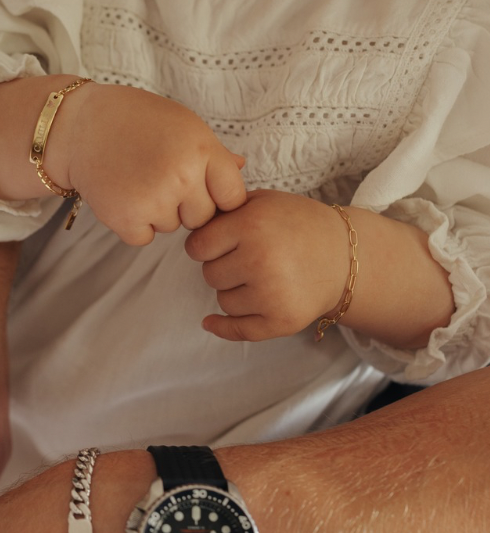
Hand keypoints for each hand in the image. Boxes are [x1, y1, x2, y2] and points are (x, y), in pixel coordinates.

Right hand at [60, 85, 245, 245]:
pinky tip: (124, 195)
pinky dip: (135, 224)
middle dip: (188, 205)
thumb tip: (242, 168)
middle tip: (161, 179)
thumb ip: (213, 153)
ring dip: (160, 213)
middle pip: (203, 217)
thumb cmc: (136, 120)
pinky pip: (145, 237)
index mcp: (201, 151)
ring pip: (173, 227)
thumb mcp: (183, 125)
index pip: (233, 197)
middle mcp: (181, 177)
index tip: (204, 189)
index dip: (220, 197)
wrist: (80, 126)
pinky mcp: (126, 220)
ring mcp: (153, 201)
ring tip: (139, 180)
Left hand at [185, 189, 350, 340]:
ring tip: (259, 277)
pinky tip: (210, 322)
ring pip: (222, 301)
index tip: (217, 244)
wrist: (344, 256)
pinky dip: (222, 326)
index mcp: (253, 225)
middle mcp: (261, 260)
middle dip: (221, 267)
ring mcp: (271, 294)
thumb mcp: (263, 202)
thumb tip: (189, 223)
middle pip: (209, 275)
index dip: (205, 245)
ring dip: (232, 291)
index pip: (198, 246)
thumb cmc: (297, 225)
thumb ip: (225, 209)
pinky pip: (236, 330)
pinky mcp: (281, 321)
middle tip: (246, 259)